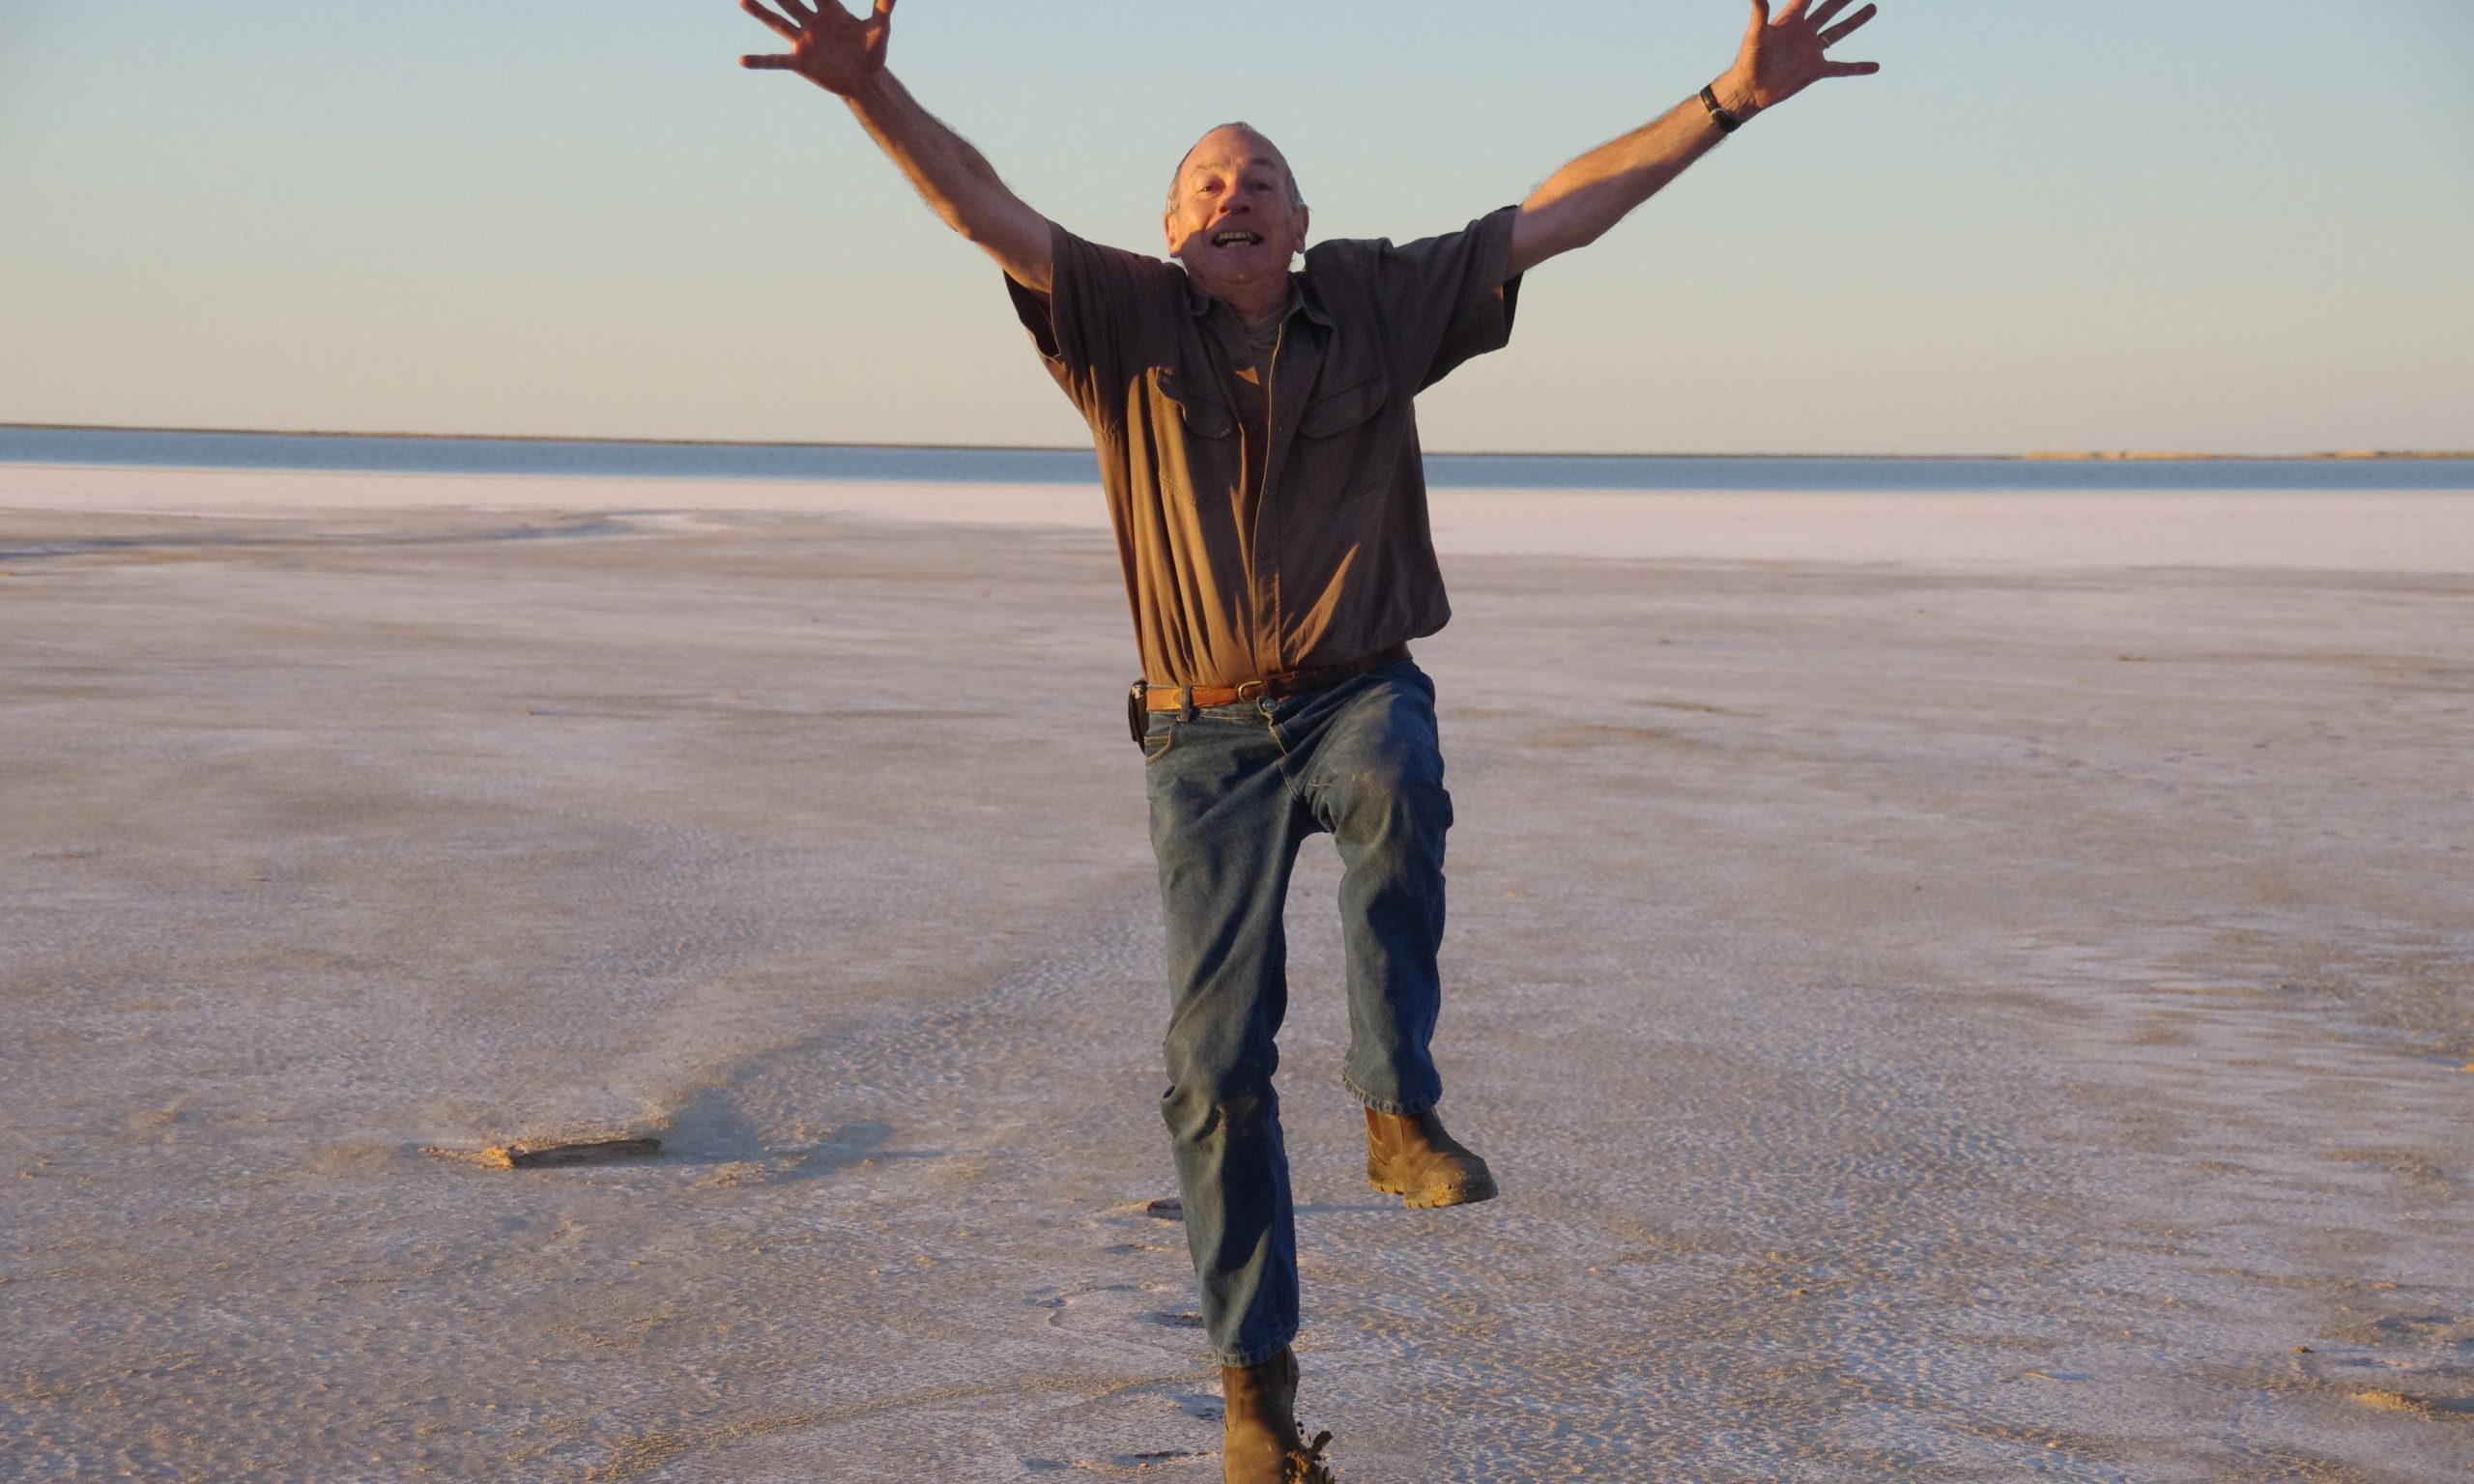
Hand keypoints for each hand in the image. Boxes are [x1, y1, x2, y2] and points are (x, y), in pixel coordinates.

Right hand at [738, 0, 896, 96]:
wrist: (864, 80)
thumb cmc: (872, 52)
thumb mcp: (879, 28)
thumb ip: (884, 7)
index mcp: (830, 10)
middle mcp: (812, 22)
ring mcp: (803, 41)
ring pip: (778, 22)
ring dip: (760, 12)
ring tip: (742, 0)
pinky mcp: (800, 62)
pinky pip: (776, 61)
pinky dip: (760, 61)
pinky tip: (742, 60)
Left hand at [1716, 0, 1879, 115]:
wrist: (1750, 90)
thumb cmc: (1748, 61)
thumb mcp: (1755, 35)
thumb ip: (1759, 13)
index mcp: (1790, 20)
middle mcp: (1803, 32)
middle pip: (1828, 9)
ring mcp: (1811, 50)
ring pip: (1838, 32)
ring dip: (1855, 20)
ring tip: (1872, 7)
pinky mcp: (1815, 70)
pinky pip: (1841, 68)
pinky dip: (1857, 67)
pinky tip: (1874, 66)